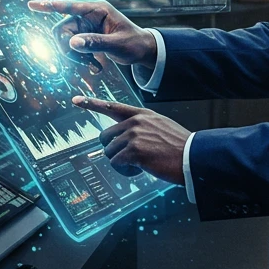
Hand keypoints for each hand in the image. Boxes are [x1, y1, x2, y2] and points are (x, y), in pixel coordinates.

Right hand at [28, 0, 156, 75]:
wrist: (142, 50)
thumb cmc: (134, 43)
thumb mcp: (118, 44)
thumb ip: (95, 43)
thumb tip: (72, 42)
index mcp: (97, 10)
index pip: (70, 6)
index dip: (50, 5)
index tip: (32, 4)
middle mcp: (88, 16)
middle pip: (62, 30)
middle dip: (67, 49)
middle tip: (84, 62)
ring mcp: (85, 27)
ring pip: (65, 42)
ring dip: (75, 57)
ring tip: (94, 66)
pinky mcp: (84, 37)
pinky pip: (71, 49)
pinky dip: (79, 60)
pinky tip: (94, 66)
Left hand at [72, 96, 189, 183]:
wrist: (192, 156)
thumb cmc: (180, 146)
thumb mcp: (162, 126)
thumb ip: (143, 126)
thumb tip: (127, 136)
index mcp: (142, 114)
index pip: (112, 106)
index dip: (91, 103)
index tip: (75, 100)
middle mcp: (135, 122)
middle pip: (105, 136)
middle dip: (112, 149)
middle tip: (128, 157)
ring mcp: (134, 136)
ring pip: (109, 151)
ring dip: (120, 161)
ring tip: (138, 163)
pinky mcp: (134, 151)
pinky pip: (116, 162)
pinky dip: (124, 169)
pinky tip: (139, 169)